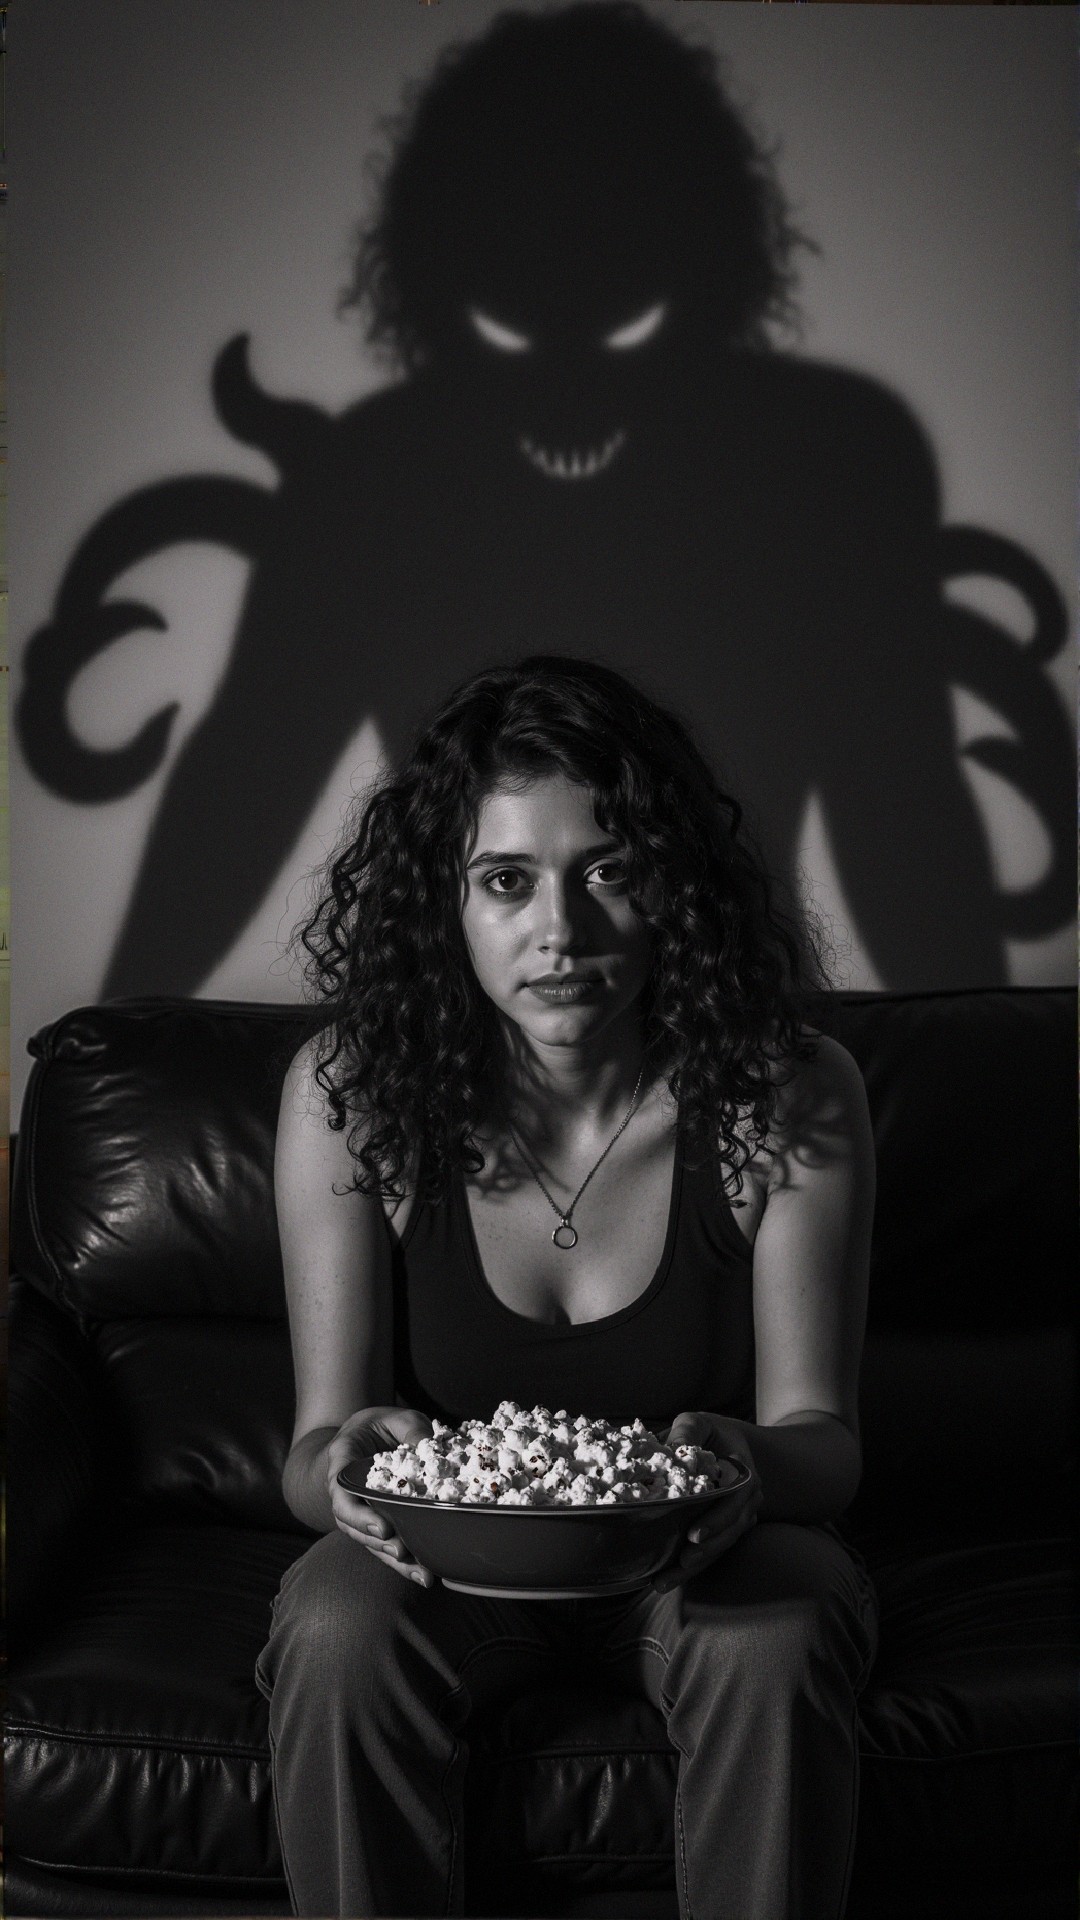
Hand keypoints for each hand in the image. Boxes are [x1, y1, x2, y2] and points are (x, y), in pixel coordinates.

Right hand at [327, 1407, 435, 1587]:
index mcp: (343, 1462)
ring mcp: (361, 1511)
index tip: (382, 1527)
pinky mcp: (378, 1522)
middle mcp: (346, 1492)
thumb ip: (410, 1428)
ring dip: (394, 1560)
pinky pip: (386, 1544)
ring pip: (369, 1541)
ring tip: (421, 1574)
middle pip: (353, 1525)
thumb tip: (431, 1448)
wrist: (367, 1434)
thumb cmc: (380, 1424)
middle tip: (402, 1552)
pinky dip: (404, 1561)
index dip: (358, 1514)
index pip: (341, 1493)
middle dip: (377, 1543)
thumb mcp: (395, 1416)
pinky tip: (425, 1575)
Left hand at [652, 1411, 762, 1592]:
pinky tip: (664, 1580)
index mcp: (743, 1473)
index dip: (718, 1519)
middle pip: (731, 1530)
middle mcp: (747, 1499)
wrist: (730, 1443)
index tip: (694, 1534)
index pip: (736, 1500)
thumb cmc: (710, 1432)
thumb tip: (674, 1449)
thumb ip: (687, 1431)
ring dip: (696, 1566)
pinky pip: (712, 1550)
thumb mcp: (698, 1422)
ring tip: (665, 1581)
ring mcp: (738, 1518)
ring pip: (721, 1546)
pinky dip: (691, 1567)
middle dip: (707, 1550)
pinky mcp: (724, 1530)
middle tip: (681, 1562)